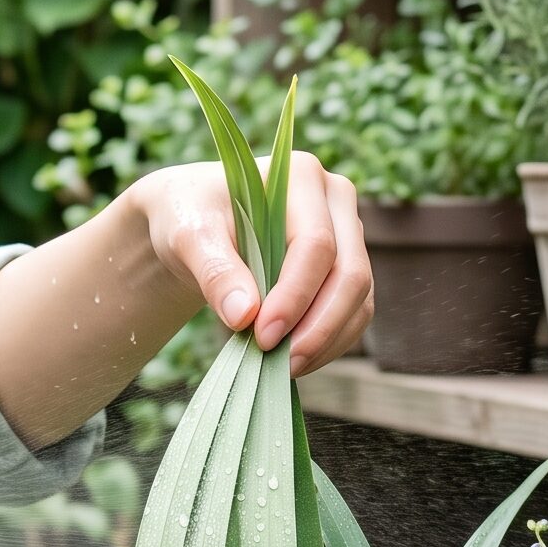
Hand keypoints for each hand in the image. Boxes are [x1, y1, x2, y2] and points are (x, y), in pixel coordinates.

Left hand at [130, 152, 373, 376]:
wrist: (191, 219)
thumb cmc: (187, 216)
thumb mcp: (187, 235)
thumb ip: (216, 271)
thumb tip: (244, 315)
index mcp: (302, 177)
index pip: (316, 245)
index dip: (295, 297)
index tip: (263, 336)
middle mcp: (335, 199)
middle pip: (350, 273)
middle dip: (318, 326)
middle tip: (281, 364)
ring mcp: (346, 232)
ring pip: (359, 295)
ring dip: (328, 339)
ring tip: (285, 369)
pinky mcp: (344, 263)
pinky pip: (353, 309)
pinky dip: (330, 340)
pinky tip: (295, 361)